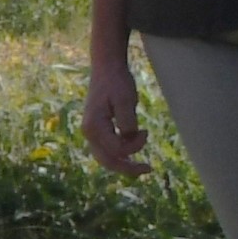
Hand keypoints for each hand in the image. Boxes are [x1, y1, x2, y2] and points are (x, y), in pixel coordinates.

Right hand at [81, 53, 147, 177]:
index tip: (146, 132)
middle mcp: (89, 133)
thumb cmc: (117, 82)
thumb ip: (127, 122)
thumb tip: (130, 139)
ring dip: (124, 162)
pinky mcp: (96, 130)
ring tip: (142, 166)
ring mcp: (91, 132)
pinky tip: (132, 153)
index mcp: (94, 126)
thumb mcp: (126, 100)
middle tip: (148, 169)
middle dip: (127, 167)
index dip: (134, 146)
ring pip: (105, 158)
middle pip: (107, 160)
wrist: (106, 68)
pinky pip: (106, 149)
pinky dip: (120, 154)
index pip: (116, 149)